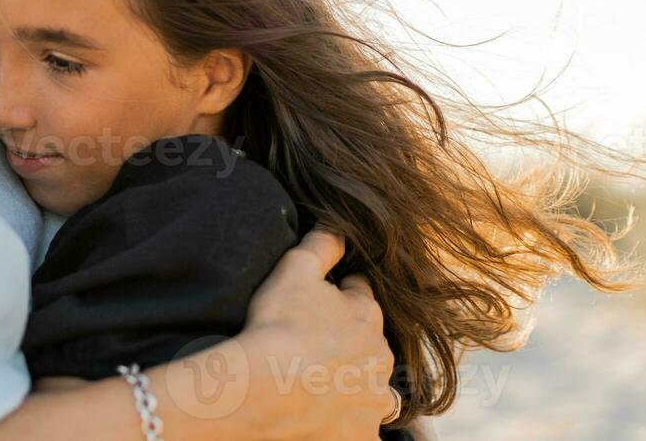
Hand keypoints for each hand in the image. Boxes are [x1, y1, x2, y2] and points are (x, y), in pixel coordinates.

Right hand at [237, 229, 394, 440]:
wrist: (263, 389)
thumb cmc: (278, 325)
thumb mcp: (295, 268)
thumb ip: (323, 243)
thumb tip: (338, 225)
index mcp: (368, 315)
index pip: (360, 297)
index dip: (336, 296)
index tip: (312, 305)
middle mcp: (381, 359)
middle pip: (367, 343)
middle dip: (346, 341)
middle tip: (309, 344)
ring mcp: (373, 401)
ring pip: (368, 386)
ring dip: (350, 383)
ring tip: (314, 382)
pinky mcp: (361, 434)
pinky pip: (358, 425)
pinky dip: (344, 419)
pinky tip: (319, 412)